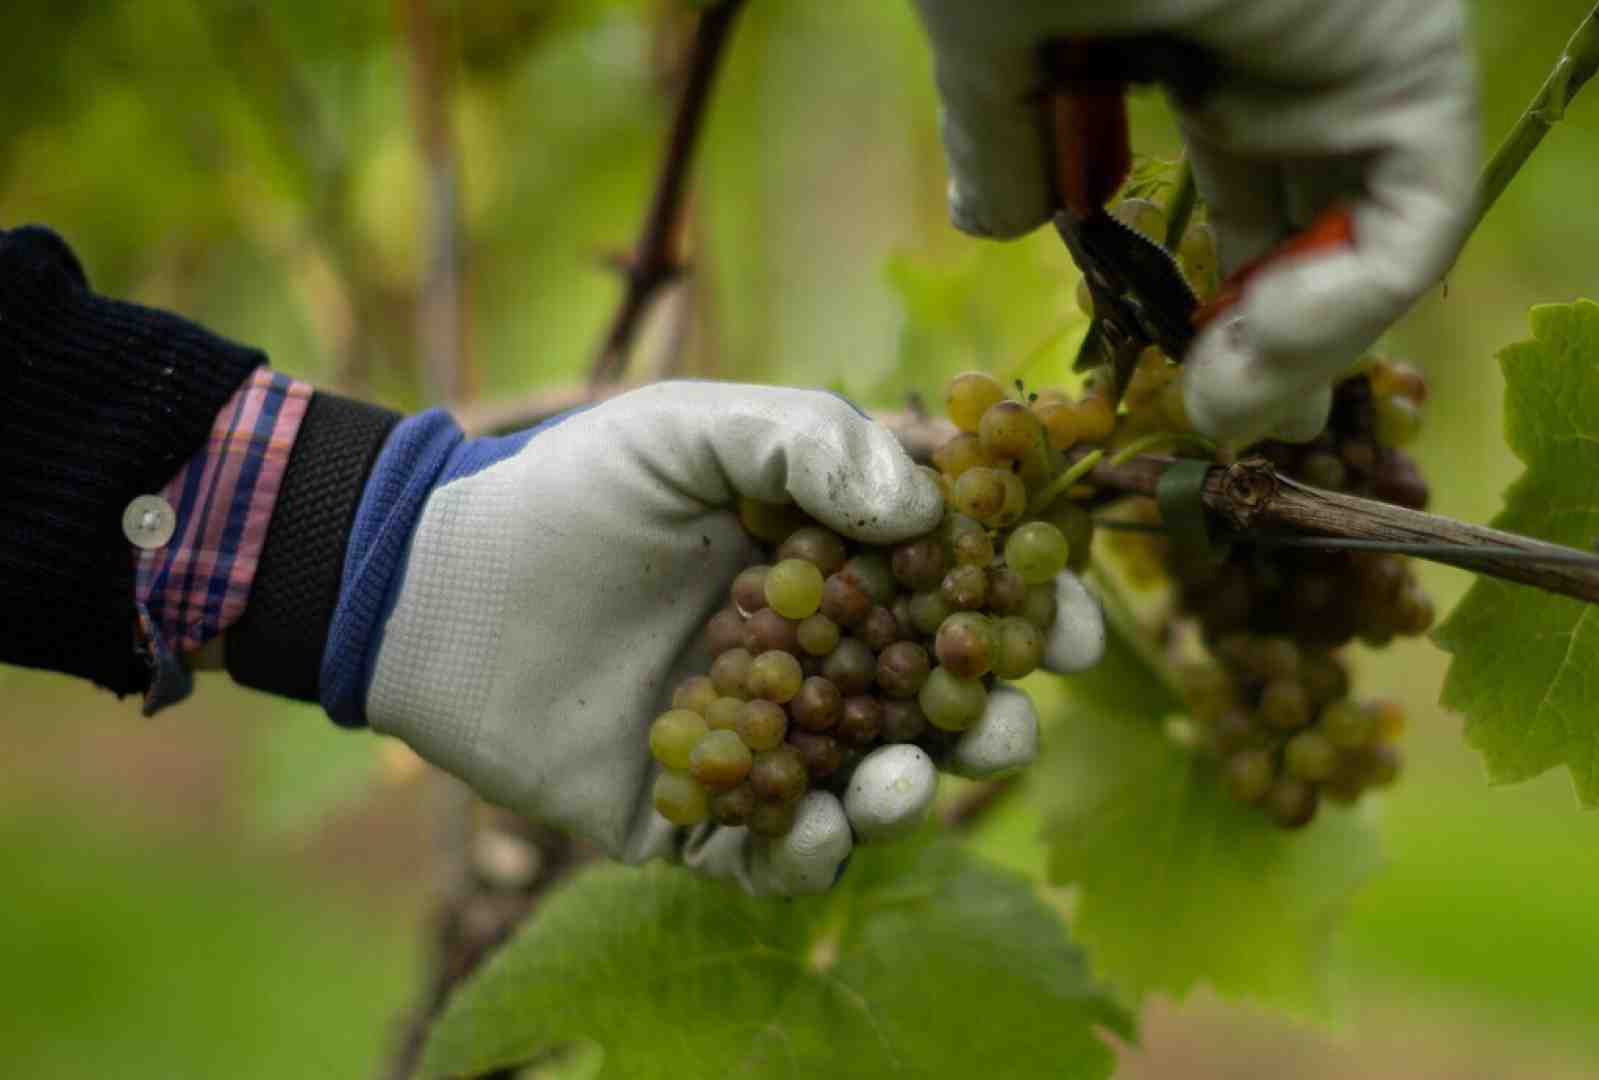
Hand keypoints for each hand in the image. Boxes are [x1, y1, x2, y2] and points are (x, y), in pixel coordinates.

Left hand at [343, 383, 1101, 894]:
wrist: (436, 588)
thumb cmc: (570, 493)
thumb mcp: (692, 428)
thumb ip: (808, 440)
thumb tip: (922, 503)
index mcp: (835, 566)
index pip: (959, 590)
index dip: (1025, 606)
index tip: (1071, 619)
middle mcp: (817, 659)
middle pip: (938, 704)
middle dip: (992, 719)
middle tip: (1004, 719)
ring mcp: (765, 741)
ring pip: (872, 788)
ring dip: (909, 793)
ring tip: (898, 780)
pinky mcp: (702, 815)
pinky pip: (775, 855)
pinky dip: (804, 853)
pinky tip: (809, 828)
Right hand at [911, 0, 1477, 444]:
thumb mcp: (995, 46)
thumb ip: (1004, 135)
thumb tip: (991, 221)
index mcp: (1210, 42)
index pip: (1246, 195)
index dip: (1215, 302)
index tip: (1171, 384)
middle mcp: (1302, 57)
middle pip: (1318, 226)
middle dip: (1278, 344)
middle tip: (1232, 432)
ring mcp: (1365, 56)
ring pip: (1377, 237)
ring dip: (1311, 347)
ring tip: (1234, 418)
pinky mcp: (1413, 58)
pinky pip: (1411, 218)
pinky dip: (1343, 305)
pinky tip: (1253, 346)